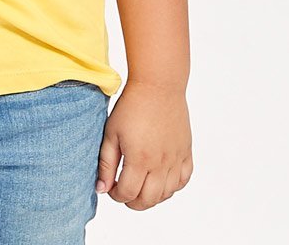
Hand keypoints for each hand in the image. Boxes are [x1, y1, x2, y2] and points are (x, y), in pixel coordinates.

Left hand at [95, 80, 192, 209]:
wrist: (157, 86)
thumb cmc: (131, 106)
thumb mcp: (111, 133)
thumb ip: (106, 163)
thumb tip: (102, 189)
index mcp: (140, 159)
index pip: (128, 193)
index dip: (116, 195)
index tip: (110, 188)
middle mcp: (161, 164)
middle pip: (148, 200)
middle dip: (133, 202)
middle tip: (123, 192)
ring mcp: (176, 159)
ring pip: (167, 194)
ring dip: (152, 197)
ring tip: (140, 187)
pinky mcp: (186, 152)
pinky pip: (183, 180)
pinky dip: (172, 187)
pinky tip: (160, 180)